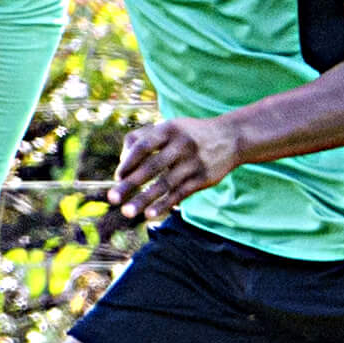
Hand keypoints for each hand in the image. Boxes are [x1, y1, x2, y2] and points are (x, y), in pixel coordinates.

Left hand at [111, 116, 240, 221]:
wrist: (231, 137)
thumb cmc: (189, 134)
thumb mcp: (168, 127)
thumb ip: (141, 139)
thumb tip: (122, 165)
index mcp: (169, 129)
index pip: (143, 145)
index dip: (128, 162)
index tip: (117, 177)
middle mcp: (182, 145)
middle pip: (151, 167)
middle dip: (130, 184)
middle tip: (112, 199)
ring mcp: (194, 162)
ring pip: (165, 184)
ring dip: (144, 199)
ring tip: (127, 212)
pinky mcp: (203, 178)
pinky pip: (180, 194)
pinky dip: (164, 204)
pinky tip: (149, 214)